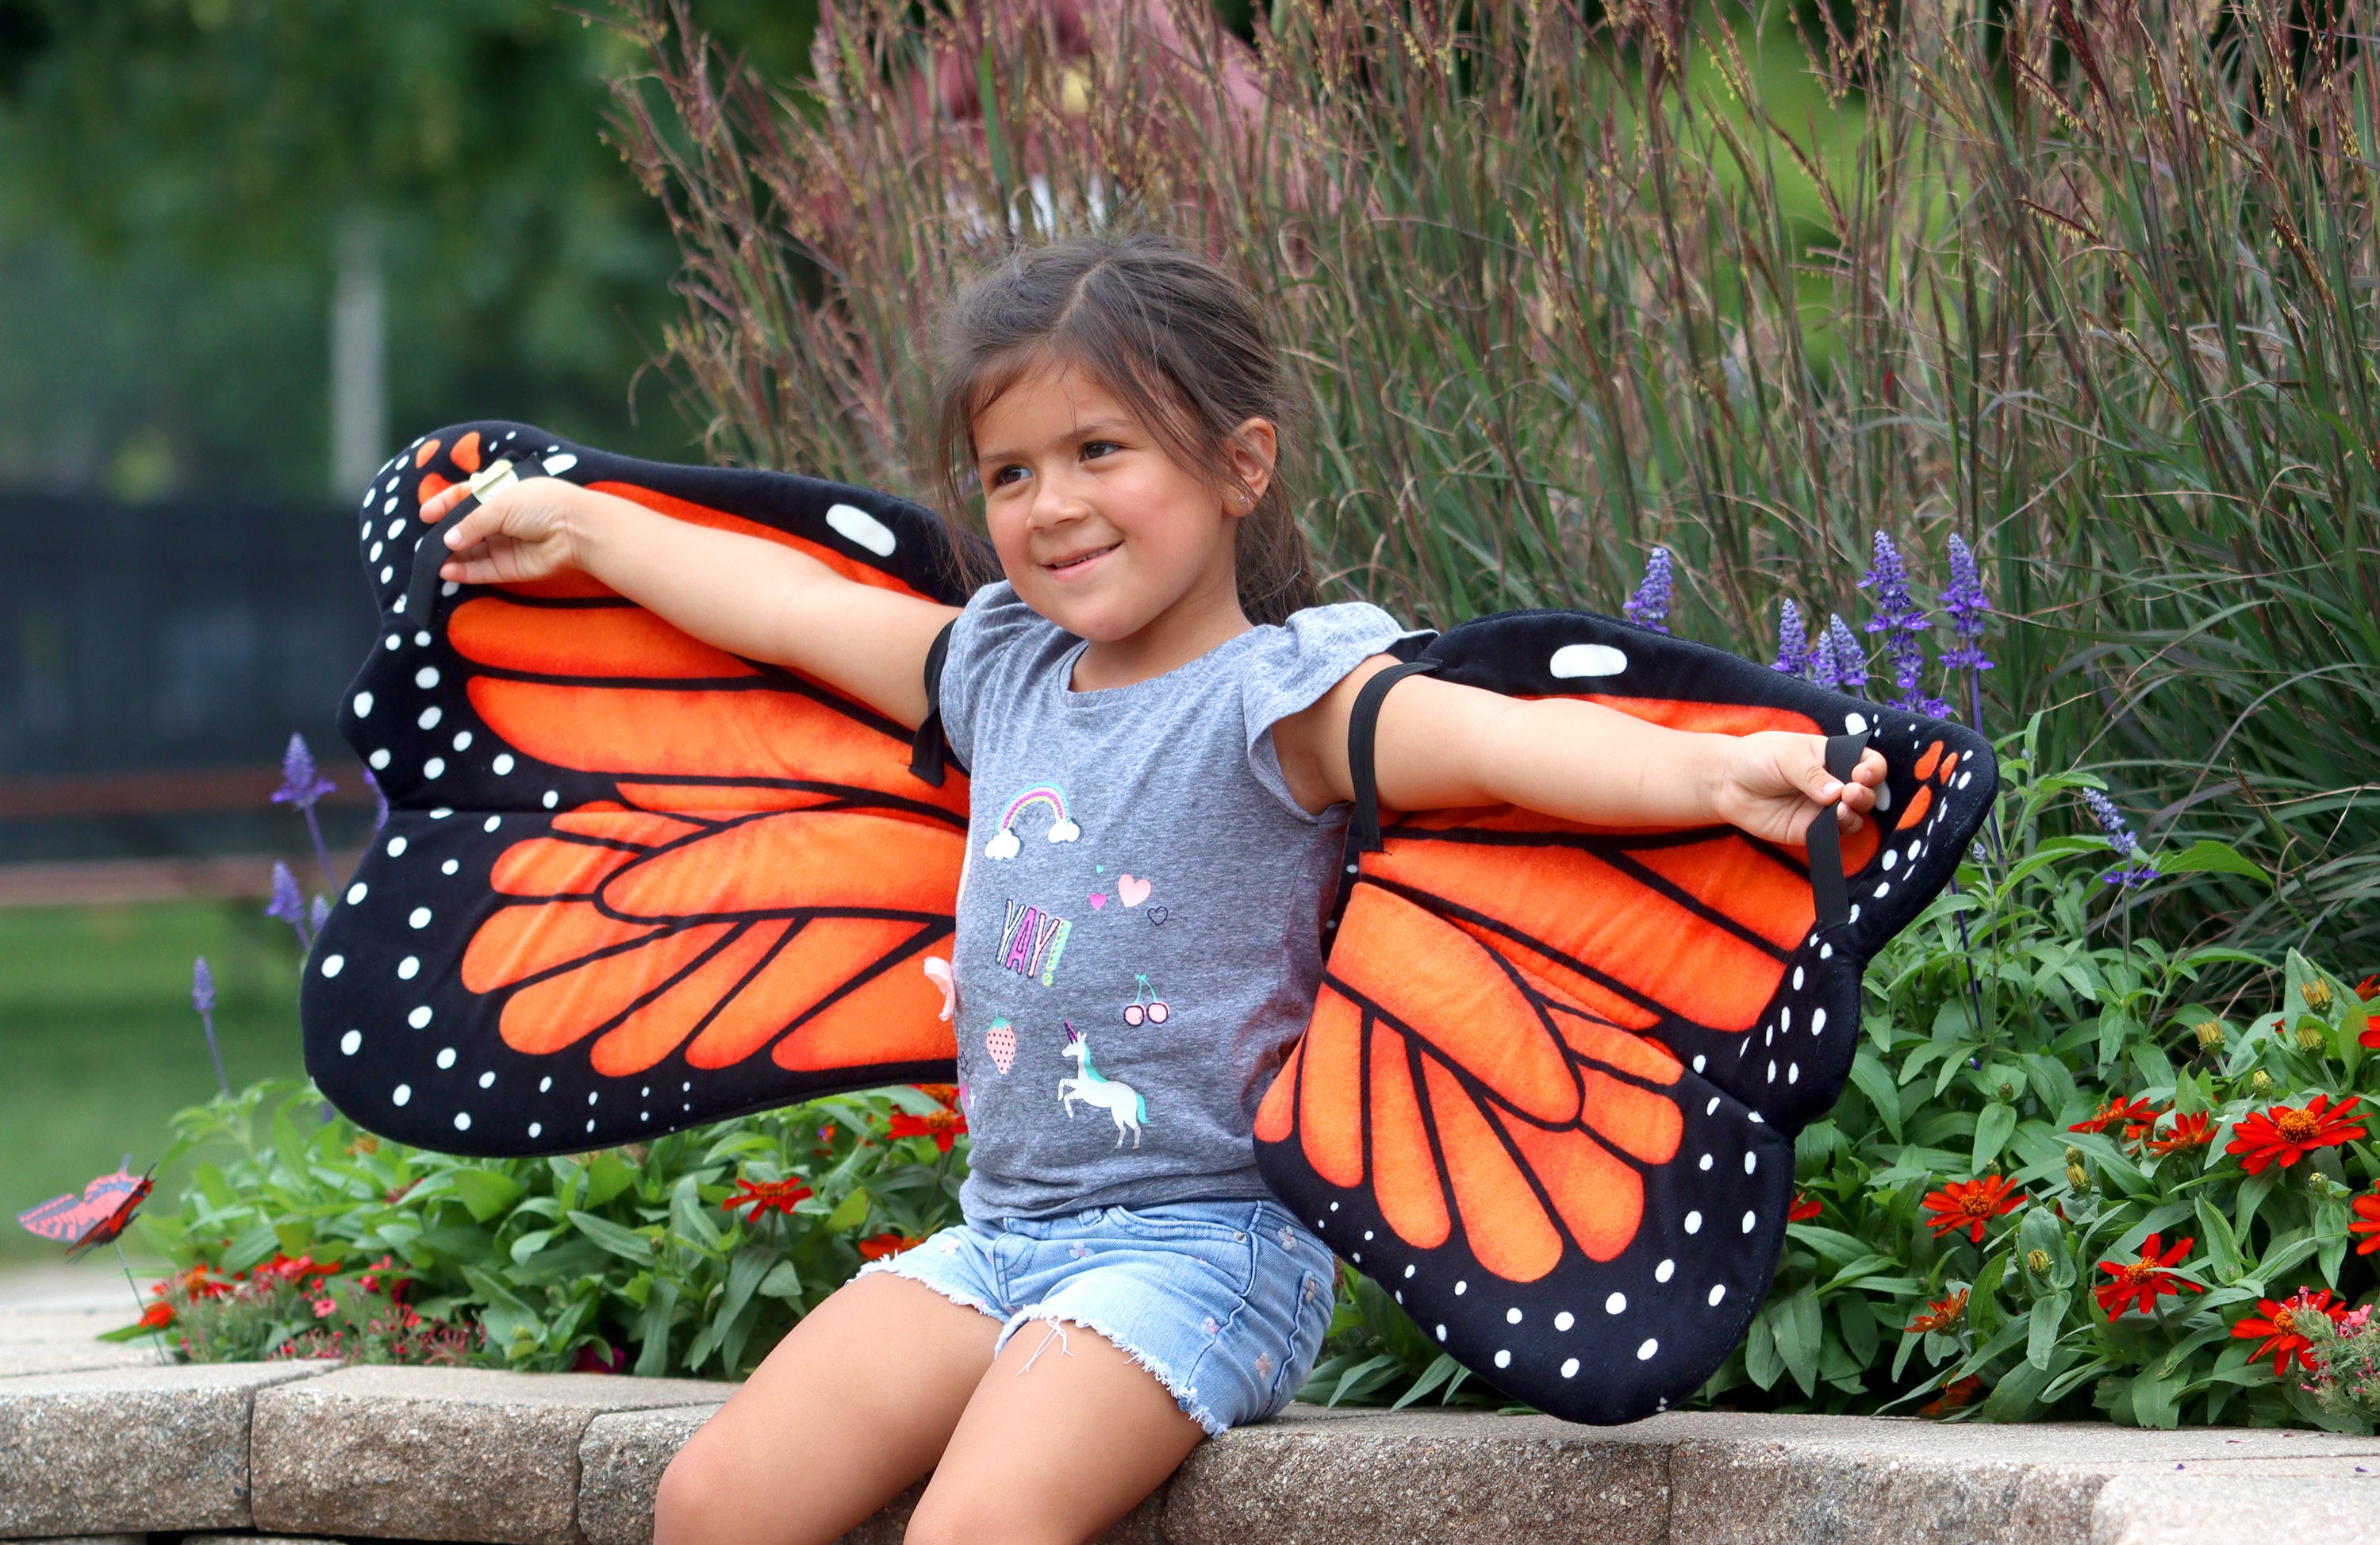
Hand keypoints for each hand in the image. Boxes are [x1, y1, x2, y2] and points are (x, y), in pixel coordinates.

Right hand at [425, 475, 589, 585]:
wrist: (575, 529)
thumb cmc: (540, 504)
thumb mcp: (499, 504)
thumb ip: (471, 523)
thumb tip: (448, 540)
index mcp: (500, 494)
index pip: (465, 497)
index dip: (445, 504)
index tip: (426, 514)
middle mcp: (501, 519)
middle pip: (465, 528)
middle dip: (446, 535)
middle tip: (427, 543)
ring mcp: (504, 544)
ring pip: (471, 552)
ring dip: (451, 556)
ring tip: (431, 560)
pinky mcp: (510, 567)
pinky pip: (481, 570)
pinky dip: (463, 572)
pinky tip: (446, 571)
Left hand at [1710, 731, 1885, 845]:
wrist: (1727, 782)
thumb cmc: (1758, 758)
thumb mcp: (1788, 755)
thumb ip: (1813, 773)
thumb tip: (1838, 793)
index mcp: (1834, 757)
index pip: (1868, 763)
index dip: (1873, 769)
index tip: (1863, 774)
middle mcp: (1835, 783)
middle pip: (1867, 792)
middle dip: (1865, 793)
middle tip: (1851, 792)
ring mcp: (1825, 809)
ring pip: (1856, 816)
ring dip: (1855, 812)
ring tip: (1841, 807)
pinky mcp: (1811, 829)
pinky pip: (1834, 834)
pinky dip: (1839, 830)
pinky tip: (1833, 822)